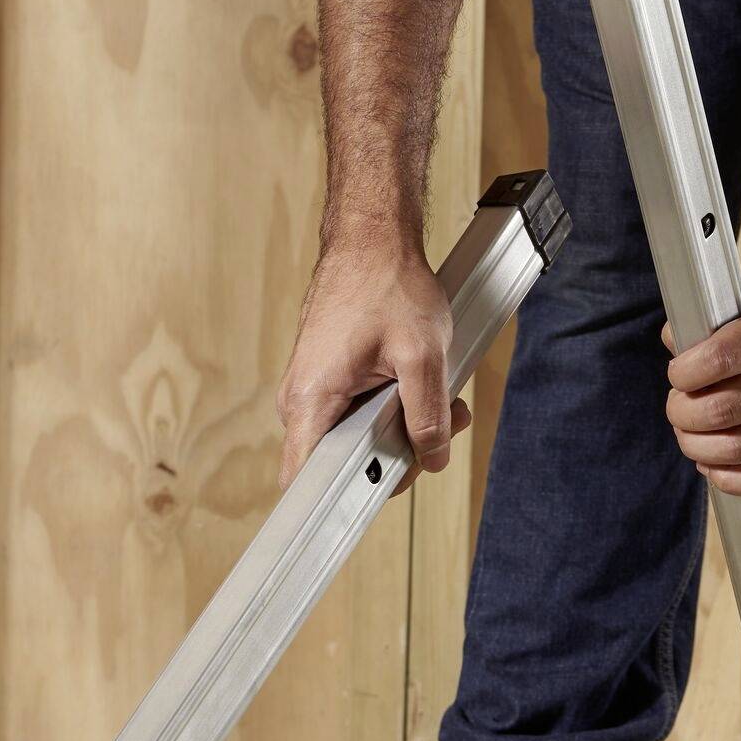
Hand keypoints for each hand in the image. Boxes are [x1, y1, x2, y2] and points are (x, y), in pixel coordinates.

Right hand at [277, 239, 470, 489]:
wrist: (371, 238)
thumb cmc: (385, 283)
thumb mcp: (421, 355)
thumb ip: (427, 415)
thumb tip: (431, 457)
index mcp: (311, 401)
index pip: (305, 482)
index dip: (339, 501)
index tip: (374, 501)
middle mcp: (302, 402)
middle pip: (342, 465)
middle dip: (396, 456)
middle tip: (435, 434)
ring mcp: (314, 392)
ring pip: (357, 440)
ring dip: (401, 429)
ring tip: (439, 402)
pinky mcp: (329, 382)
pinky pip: (359, 416)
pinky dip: (393, 409)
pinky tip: (419, 387)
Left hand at [661, 273, 740, 495]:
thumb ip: (708, 316)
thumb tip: (673, 343)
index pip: (720, 359)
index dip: (684, 372)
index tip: (679, 372)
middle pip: (722, 411)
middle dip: (682, 412)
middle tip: (680, 403)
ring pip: (737, 449)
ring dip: (696, 446)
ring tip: (689, 430)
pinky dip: (730, 480)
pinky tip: (711, 462)